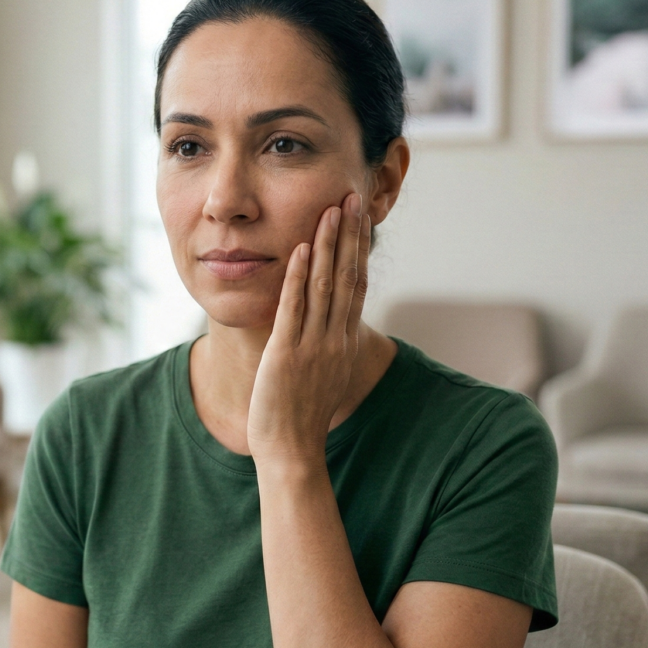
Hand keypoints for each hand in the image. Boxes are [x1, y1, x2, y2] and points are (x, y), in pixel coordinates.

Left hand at [247, 192, 370, 466]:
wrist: (292, 451)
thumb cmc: (302, 415)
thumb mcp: (323, 373)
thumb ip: (327, 343)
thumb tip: (329, 320)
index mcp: (343, 342)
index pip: (356, 284)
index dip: (358, 248)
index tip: (359, 217)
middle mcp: (335, 339)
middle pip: (347, 277)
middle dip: (349, 234)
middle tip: (352, 196)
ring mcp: (313, 346)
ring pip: (325, 286)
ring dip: (328, 245)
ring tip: (330, 209)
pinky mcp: (287, 354)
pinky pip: (295, 309)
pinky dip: (298, 277)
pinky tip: (301, 249)